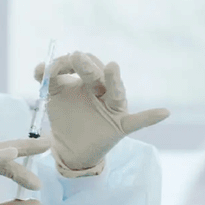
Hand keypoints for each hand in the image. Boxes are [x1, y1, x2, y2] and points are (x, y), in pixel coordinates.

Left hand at [35, 52, 169, 174]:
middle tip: (77, 57)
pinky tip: (164, 113)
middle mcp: (104, 90)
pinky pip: (138, 122)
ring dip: (113, 80)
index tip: (50, 69)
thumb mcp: (54, 96)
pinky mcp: (120, 126)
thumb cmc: (66, 116)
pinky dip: (150, 117)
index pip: (83, 64)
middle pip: (98, 75)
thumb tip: (40, 67)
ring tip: (112, 67)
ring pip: (116, 92)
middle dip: (87, 67)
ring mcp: (113, 108)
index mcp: (89, 80)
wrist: (70, 147)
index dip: (67, 64)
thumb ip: (47, 80)